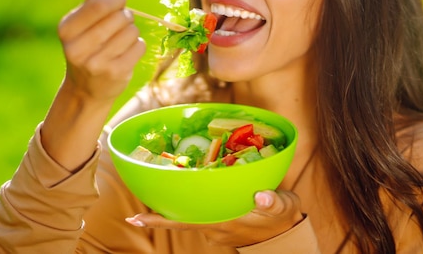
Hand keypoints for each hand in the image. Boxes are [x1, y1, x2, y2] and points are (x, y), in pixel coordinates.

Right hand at [41, 0, 145, 170]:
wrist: (86, 88)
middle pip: (119, 17)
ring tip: (120, 40)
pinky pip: (139, 46)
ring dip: (132, 31)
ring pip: (132, 31)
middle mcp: (77, 48)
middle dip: (126, 15)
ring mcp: (97, 63)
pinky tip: (126, 52)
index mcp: (66, 29)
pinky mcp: (116, 74)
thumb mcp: (82, 20)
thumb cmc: (87, 44)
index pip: (99, 5)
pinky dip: (137, 45)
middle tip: (120, 22)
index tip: (119, 1)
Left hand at [125, 190, 303, 246]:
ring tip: (160, 188)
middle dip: (159, 213)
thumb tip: (261, 196)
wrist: (286, 234)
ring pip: (189, 216)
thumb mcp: (284, 206)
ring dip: (175, 206)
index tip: (136, 219)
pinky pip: (199, 214)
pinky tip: (186, 191)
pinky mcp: (220, 223)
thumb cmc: (283, 217)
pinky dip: (190, 205)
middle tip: (138, 202)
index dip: (160, 220)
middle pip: (181, 219)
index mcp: (226, 221)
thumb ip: (273, 202)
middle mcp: (215, 227)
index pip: (186, 222)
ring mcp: (216, 227)